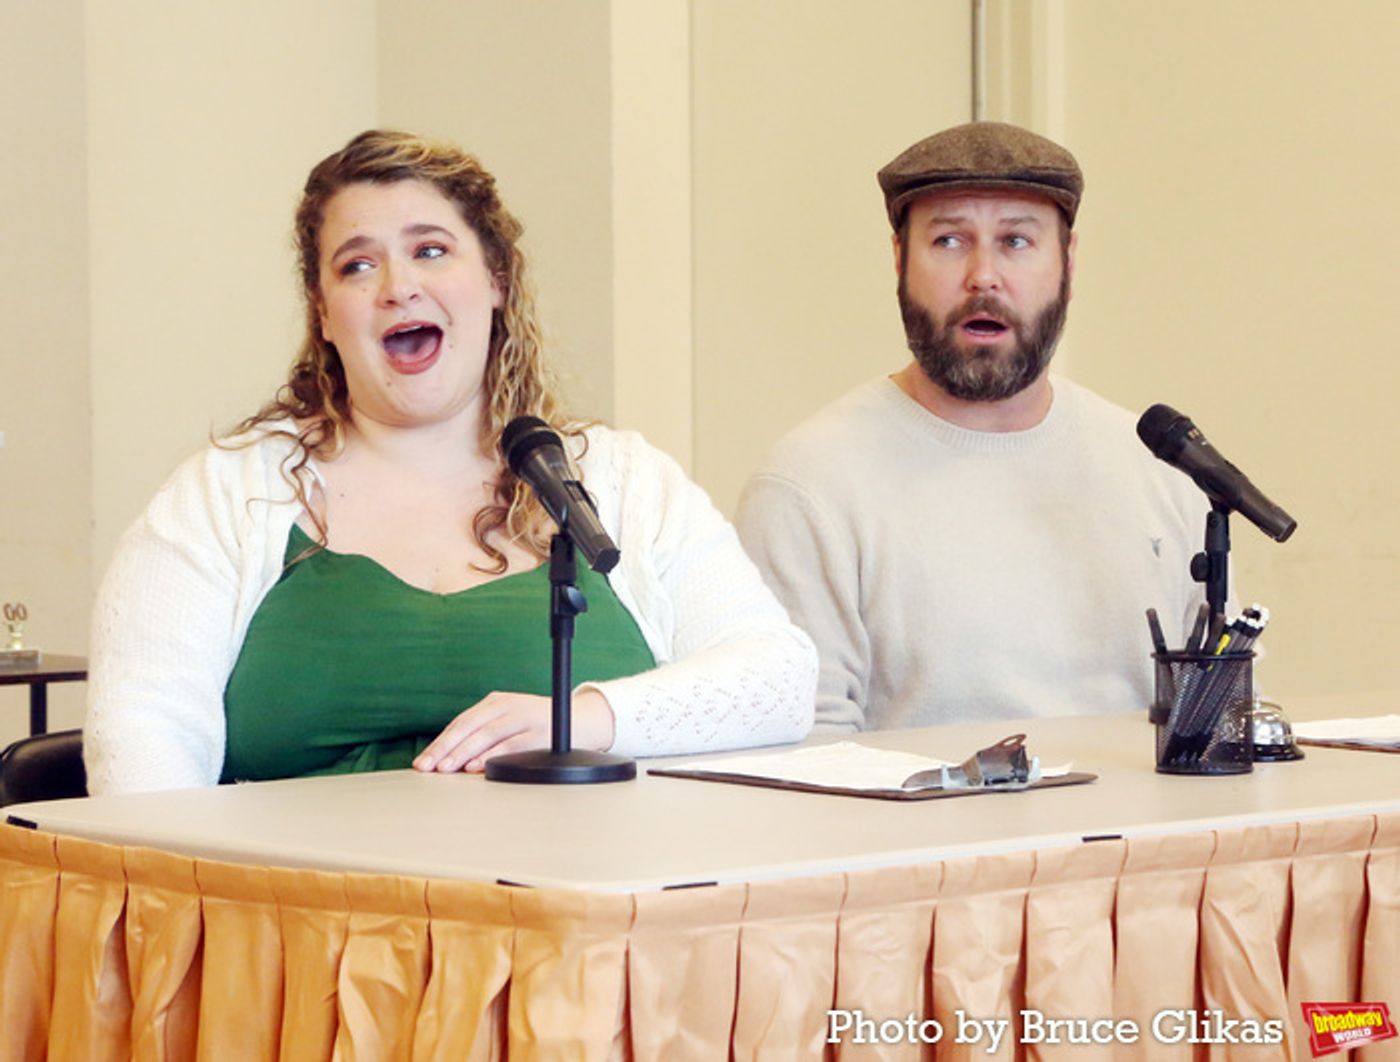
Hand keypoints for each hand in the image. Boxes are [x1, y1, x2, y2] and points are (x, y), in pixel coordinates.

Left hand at [412, 688, 615, 772]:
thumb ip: (484, 733)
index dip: (440, 742)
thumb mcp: (509, 721)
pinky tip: (476, 767)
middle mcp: (509, 706)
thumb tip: (449, 758)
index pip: (462, 722)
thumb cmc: (539, 725)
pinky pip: (513, 745)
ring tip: (445, 769)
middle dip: (445, 748)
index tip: (422, 761)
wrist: (582, 720)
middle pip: (470, 727)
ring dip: (464, 753)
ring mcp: (525, 718)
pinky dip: (493, 756)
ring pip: (488, 735)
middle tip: (427, 767)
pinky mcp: (541, 733)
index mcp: (497, 702)